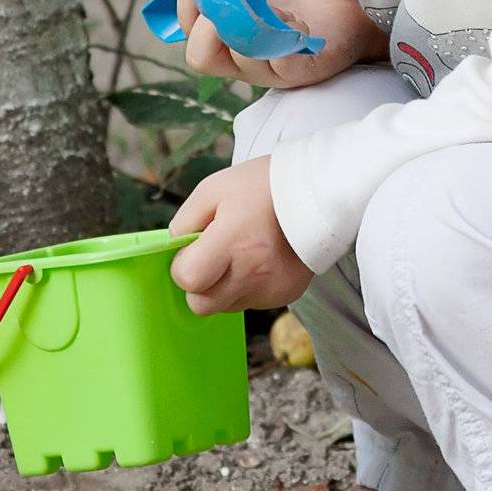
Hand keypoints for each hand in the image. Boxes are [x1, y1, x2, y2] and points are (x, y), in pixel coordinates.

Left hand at [168, 154, 312, 312]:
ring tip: (241, 253)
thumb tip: (175, 247)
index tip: (193, 249)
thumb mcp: (213, 188)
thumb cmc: (263, 184)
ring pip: (227, 306)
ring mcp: (272, 287)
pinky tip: (261, 260)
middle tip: (212, 257)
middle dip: (200, 285)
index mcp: (232, 242)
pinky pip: (253, 301)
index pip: (188, 280)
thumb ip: (185, 220)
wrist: (316, 189)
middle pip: (203, 305)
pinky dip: (249, 286)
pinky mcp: (287, 293)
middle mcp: (252, 272)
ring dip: (224, 287)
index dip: (182, 266)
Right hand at [177, 0, 387, 88]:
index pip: (187, 30)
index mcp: (223, 40)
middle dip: (210, 18)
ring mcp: (270, 71)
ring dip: (255, 22)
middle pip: (200, 56)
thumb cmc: (299, 1)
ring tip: (279, 8)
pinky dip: (287, 35)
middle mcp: (240, 61)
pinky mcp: (302, 72)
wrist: (346, 13)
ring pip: (241, 59)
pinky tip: (298, 23)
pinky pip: (284, 64)